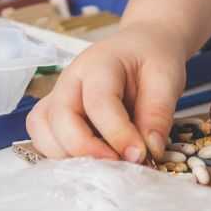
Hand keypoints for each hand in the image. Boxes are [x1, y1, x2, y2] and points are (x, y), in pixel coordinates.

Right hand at [26, 21, 187, 160]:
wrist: (143, 44)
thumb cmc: (152, 57)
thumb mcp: (167, 77)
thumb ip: (158, 113)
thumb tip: (151, 150)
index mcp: (99, 63)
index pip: (98, 102)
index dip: (117, 134)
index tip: (140, 155)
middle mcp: (71, 78)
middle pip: (60, 117)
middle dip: (86, 149)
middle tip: (118, 165)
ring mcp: (60, 95)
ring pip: (43, 130)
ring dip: (68, 155)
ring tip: (104, 162)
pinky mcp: (57, 113)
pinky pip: (44, 137)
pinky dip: (61, 154)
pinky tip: (91, 158)